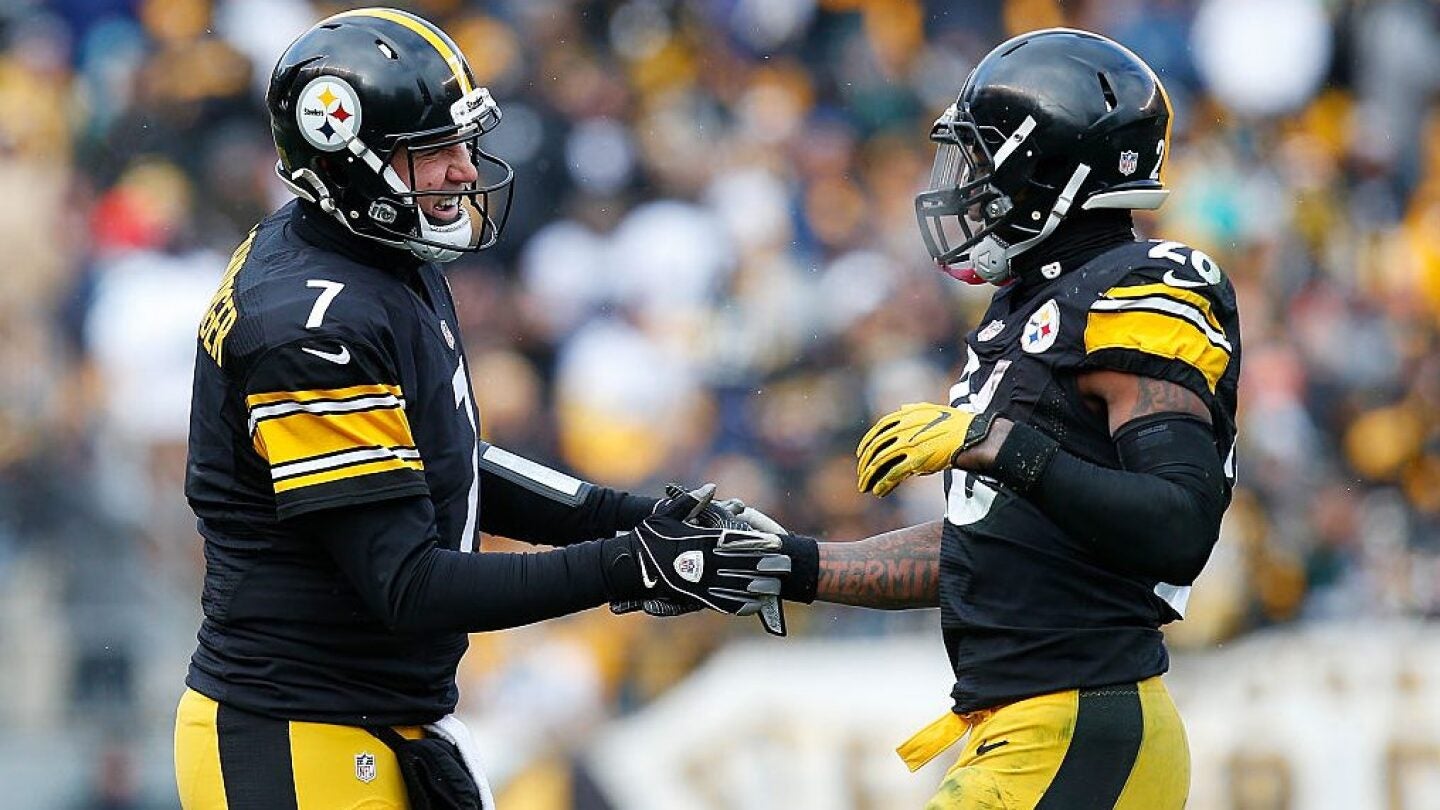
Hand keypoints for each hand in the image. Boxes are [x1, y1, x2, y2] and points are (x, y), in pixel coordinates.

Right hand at [610, 484, 792, 632]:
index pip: (738, 541)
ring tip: (776, 587)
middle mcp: (705, 562)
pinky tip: (754, 604)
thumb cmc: (649, 537)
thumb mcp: (668, 514)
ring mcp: (701, 582)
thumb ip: (692, 502)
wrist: (629, 566)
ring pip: (736, 586)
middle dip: (767, 565)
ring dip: (759, 587)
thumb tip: (711, 487)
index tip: (778, 543)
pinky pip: (722, 603)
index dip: (760, 542)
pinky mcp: (695, 598)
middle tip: (786, 566)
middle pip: (743, 565)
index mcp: (702, 540)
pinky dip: (740, 604)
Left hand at [856, 403, 994, 496]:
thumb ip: (915, 410)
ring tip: (865, 487)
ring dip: (870, 477)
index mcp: (905, 417)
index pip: (878, 430)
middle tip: (861, 475)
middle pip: (875, 448)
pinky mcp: (916, 461)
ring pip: (880, 463)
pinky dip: (884, 484)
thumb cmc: (955, 425)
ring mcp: (909, 445)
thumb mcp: (932, 410)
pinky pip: (893, 474)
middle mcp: (903, 430)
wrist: (971, 437)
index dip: (867, 443)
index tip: (861, 454)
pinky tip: (879, 492)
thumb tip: (903, 408)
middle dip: (865, 463)